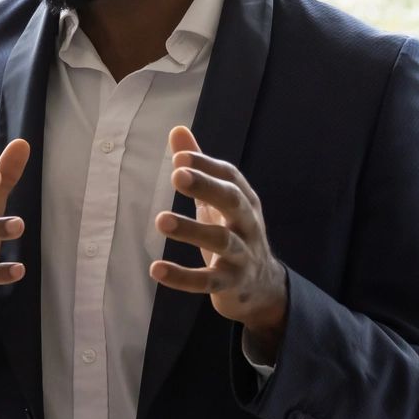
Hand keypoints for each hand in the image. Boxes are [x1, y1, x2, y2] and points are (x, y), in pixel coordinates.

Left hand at [149, 127, 288, 358]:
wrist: (262, 287)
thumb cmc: (234, 234)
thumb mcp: (218, 201)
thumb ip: (198, 167)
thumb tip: (177, 130)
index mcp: (245, 201)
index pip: (230, 176)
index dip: (206, 165)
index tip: (180, 156)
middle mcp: (248, 224)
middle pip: (232, 201)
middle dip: (207, 186)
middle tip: (176, 175)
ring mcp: (242, 255)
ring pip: (221, 240)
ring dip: (192, 230)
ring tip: (161, 220)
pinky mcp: (230, 284)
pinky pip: (207, 281)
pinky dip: (182, 277)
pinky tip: (156, 269)